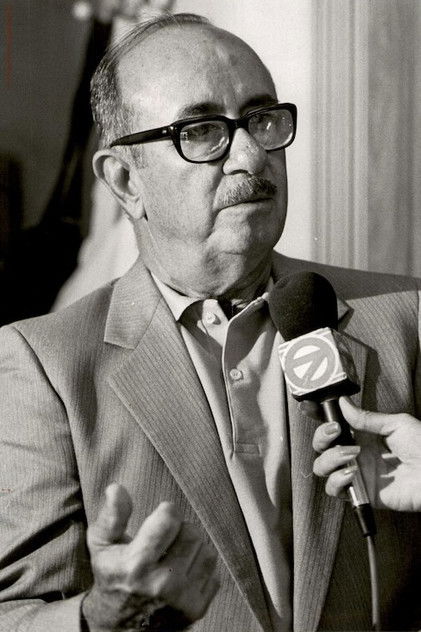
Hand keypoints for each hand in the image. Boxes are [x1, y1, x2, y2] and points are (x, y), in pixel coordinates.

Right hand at [82, 483, 218, 630]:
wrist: (117, 627)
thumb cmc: (111, 577)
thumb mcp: (101, 545)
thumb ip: (111, 516)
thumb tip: (115, 488)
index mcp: (136, 564)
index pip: (170, 519)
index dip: (167, 512)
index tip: (160, 518)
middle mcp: (161, 584)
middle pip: (192, 533)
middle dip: (181, 530)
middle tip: (165, 541)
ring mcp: (181, 600)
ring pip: (207, 551)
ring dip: (193, 548)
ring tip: (174, 556)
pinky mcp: (196, 610)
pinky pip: (214, 573)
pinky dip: (201, 570)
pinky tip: (182, 574)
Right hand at [312, 397, 420, 511]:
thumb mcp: (396, 424)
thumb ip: (366, 418)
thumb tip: (342, 403)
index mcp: (365, 436)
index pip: (335, 426)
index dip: (318, 418)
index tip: (308, 408)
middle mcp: (357, 454)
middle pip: (322, 446)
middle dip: (321, 437)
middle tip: (335, 432)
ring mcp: (357, 474)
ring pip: (322, 467)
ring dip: (329, 458)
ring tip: (350, 455)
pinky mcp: (361, 493)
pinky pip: (336, 490)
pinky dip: (337, 481)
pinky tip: (351, 473)